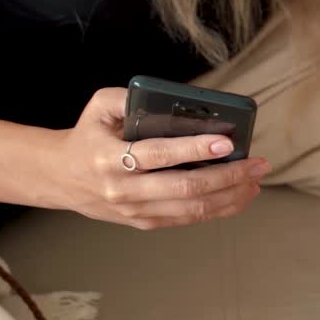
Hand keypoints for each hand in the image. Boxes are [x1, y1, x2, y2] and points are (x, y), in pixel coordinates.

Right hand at [48, 87, 270, 229]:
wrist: (61, 177)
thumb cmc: (88, 135)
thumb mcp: (100, 107)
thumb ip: (130, 97)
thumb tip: (173, 96)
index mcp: (110, 158)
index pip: (159, 154)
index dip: (195, 148)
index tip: (226, 142)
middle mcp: (123, 190)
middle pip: (185, 187)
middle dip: (228, 176)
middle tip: (258, 163)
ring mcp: (135, 211)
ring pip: (192, 208)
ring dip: (231, 196)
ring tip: (256, 180)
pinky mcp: (144, 222)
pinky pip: (188, 219)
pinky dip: (219, 209)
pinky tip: (239, 195)